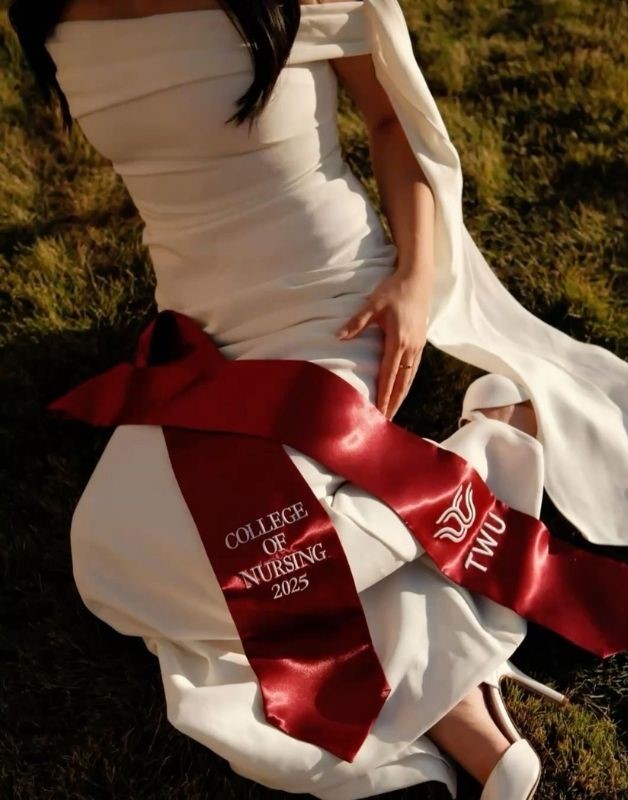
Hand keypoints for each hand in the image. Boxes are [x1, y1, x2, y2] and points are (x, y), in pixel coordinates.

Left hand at [335, 270, 429, 418]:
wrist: (418, 279)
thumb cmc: (393, 290)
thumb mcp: (372, 305)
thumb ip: (356, 323)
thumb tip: (338, 336)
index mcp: (398, 341)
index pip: (389, 375)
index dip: (384, 396)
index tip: (380, 412)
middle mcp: (411, 347)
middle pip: (402, 383)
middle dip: (394, 403)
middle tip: (386, 422)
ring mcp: (418, 346)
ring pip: (410, 378)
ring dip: (401, 396)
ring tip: (394, 411)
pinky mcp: (421, 342)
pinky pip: (414, 369)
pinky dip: (407, 383)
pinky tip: (402, 389)